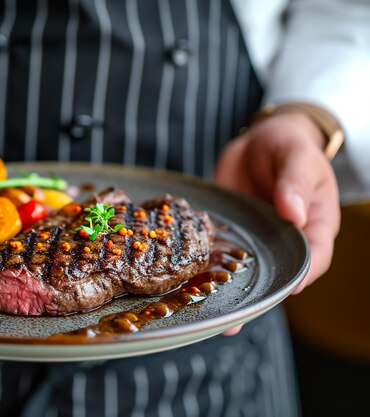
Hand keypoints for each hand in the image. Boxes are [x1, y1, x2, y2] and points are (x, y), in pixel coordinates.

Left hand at [215, 111, 339, 334]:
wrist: (259, 139)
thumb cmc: (290, 146)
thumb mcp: (298, 158)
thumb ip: (295, 183)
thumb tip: (292, 213)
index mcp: (311, 226)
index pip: (313, 259)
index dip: (300, 277)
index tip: (285, 291)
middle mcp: (281, 239)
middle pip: (273, 275)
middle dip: (253, 299)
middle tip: (232, 322)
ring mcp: (252, 238)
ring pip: (240, 269)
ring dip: (222, 289)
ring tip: (201, 312)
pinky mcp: (227, 231)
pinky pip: (215, 250)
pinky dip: (202, 264)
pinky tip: (184, 279)